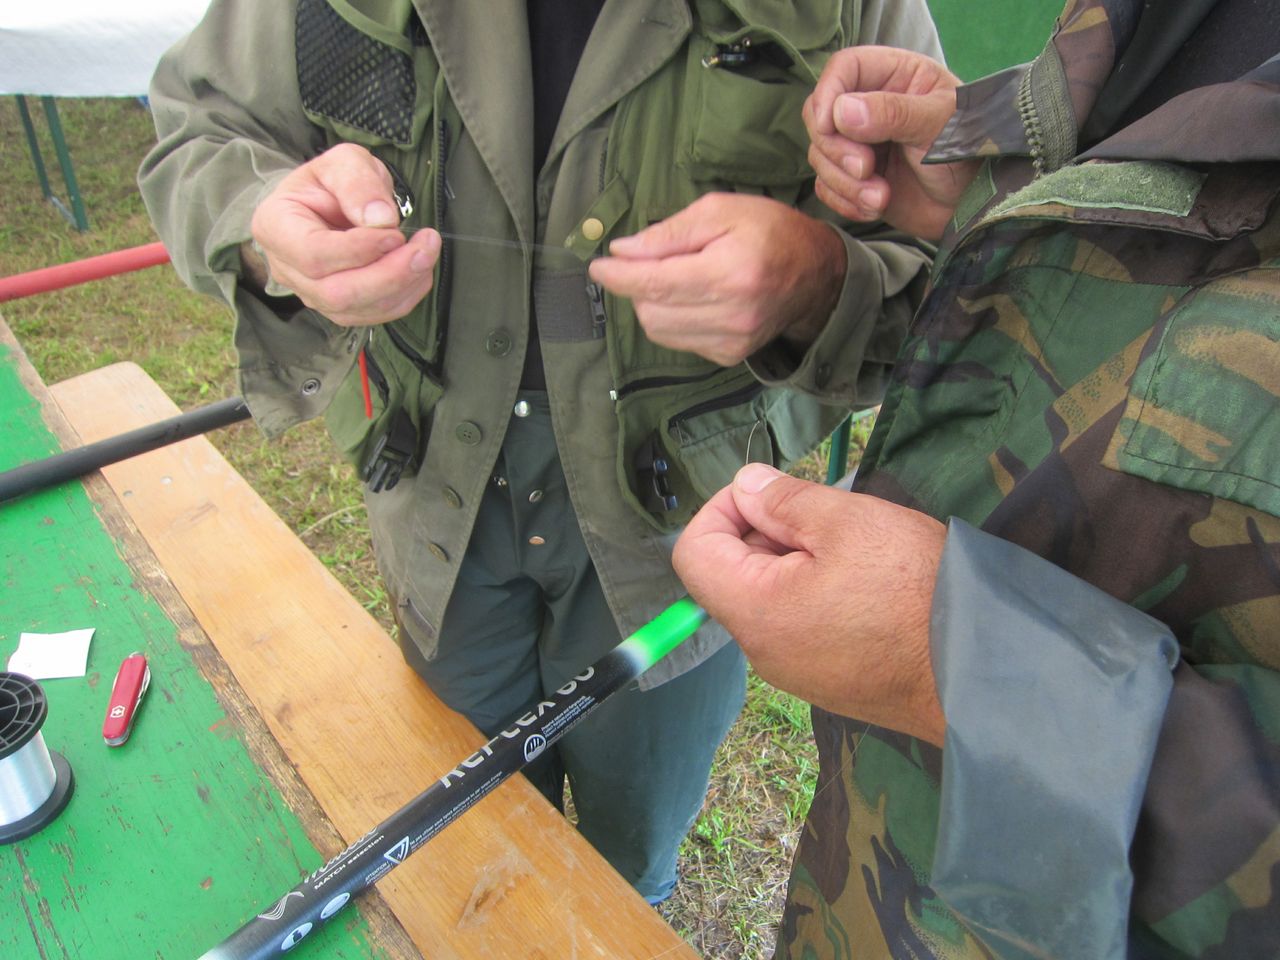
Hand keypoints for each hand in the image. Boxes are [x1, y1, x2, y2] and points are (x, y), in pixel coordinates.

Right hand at [246, 143, 440, 325]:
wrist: (326, 202)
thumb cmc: (329, 182)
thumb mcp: (342, 162)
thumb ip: (357, 183)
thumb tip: (381, 219)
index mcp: (275, 227)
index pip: (313, 254)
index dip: (359, 250)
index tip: (395, 232)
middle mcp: (287, 269)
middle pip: (336, 293)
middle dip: (389, 275)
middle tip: (425, 247)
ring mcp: (311, 294)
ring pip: (356, 310)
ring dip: (402, 286)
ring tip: (426, 253)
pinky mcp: (338, 308)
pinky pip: (372, 315)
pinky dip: (404, 297)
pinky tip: (419, 271)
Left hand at [587, 193, 845, 366]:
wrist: (817, 276)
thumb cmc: (769, 231)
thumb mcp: (721, 210)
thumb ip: (669, 233)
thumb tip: (622, 252)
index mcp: (729, 273)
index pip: (654, 283)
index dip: (618, 276)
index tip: (597, 266)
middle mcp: (730, 315)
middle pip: (650, 311)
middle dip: (636, 286)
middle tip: (650, 261)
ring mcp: (731, 342)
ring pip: (659, 330)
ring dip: (652, 303)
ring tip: (674, 278)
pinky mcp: (729, 355)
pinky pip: (678, 341)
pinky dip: (672, 319)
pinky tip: (692, 298)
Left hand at [673, 463, 945, 744]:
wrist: (984, 671)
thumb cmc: (915, 589)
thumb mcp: (848, 521)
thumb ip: (784, 500)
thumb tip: (744, 486)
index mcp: (755, 612)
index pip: (694, 552)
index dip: (721, 508)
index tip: (769, 493)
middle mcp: (763, 652)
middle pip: (732, 575)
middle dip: (766, 532)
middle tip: (826, 517)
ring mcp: (797, 673)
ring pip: (771, 599)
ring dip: (798, 561)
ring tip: (856, 549)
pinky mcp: (830, 683)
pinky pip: (802, 627)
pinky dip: (820, 594)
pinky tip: (870, 583)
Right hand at [804, 46, 977, 240]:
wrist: (974, 208)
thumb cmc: (969, 155)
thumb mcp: (938, 126)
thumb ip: (893, 113)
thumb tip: (841, 111)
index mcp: (896, 77)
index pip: (843, 69)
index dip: (827, 94)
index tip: (828, 127)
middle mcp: (871, 107)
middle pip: (820, 115)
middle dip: (836, 149)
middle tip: (866, 169)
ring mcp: (861, 144)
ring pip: (820, 155)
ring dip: (845, 183)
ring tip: (880, 198)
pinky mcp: (855, 179)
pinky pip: (826, 187)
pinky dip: (844, 202)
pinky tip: (875, 208)